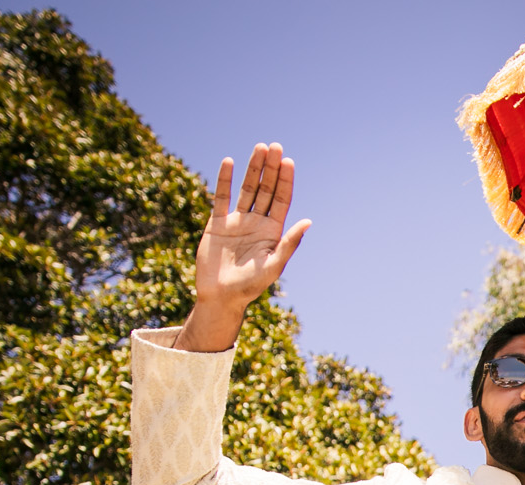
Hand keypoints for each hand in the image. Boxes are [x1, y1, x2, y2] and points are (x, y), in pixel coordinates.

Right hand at [177, 143, 310, 352]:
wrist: (220, 296)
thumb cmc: (250, 286)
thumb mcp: (273, 265)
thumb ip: (289, 243)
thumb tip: (307, 221)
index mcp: (272, 231)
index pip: (282, 199)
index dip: (285, 180)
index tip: (288, 161)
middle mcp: (256, 222)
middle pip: (266, 189)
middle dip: (270, 169)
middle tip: (274, 146)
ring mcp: (237, 220)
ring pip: (246, 188)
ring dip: (252, 169)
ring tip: (259, 148)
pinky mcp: (217, 223)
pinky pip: (221, 197)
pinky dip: (224, 180)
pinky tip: (228, 162)